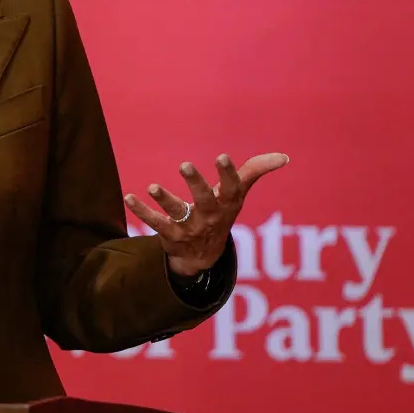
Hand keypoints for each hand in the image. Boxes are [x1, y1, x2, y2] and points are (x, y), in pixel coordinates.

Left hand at [125, 152, 289, 276]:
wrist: (204, 255)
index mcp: (227, 204)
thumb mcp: (237, 194)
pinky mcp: (170, 236)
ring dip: (165, 200)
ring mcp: (189, 228)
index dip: (228, 174)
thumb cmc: (221, 212)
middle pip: (204, 201)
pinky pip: (154, 223)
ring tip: (152, 187)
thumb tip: (284, 156)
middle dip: (195, 184)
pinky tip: (129, 197)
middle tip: (184, 165)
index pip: (231, 189)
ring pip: (178, 214)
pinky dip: (141, 211)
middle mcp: (209, 217)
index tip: (222, 157)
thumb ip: (254, 171)